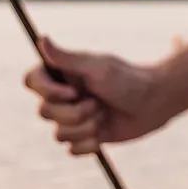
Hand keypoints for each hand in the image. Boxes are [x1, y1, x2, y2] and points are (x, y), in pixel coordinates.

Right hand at [22, 37, 176, 154]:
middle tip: (98, 104)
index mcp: (63, 75)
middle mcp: (64, 96)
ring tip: (104, 115)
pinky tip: (104, 133)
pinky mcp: (85, 137)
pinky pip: (72, 150)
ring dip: (85, 127)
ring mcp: (74, 118)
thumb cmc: (128, 79)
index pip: (32, 82)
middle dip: (74, 112)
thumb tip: (41, 38)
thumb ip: (66, 58)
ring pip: (58, 135)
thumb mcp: (97, 68)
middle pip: (43, 112)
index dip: (48, 91)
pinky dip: (89, 144)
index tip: (73, 91)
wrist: (156, 102)